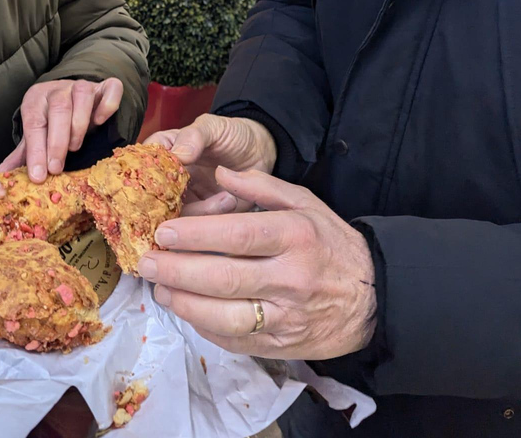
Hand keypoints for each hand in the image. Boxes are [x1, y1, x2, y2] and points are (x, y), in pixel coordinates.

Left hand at [0, 78, 122, 181]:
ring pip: (82, 96)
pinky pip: (111, 88)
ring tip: (75, 148)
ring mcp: (83, 85)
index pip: (34, 123)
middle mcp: (59, 89)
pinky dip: (108, 104)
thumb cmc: (53, 121)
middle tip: (55, 169)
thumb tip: (2, 176)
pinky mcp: (105, 86)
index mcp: (36, 99)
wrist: (75, 97)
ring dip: (79, 124)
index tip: (38, 176)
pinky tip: (100, 121)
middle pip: (58, 109)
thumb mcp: (36, 135)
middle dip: (56, 142)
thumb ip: (23, 154)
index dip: (36, 150)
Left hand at [136, 167, 376, 360]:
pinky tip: (185, 309)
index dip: (196, 234)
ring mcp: (286, 317)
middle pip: (224, 277)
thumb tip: (220, 173)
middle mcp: (291, 278)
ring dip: (184, 303)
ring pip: (224, 316)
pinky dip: (203, 326)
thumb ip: (262, 186)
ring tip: (160, 289)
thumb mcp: (307, 203)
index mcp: (296, 236)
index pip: (239, 236)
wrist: (373, 298)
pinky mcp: (280, 346)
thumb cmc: (331, 245)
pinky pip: (234, 340)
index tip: (163, 232)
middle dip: (177, 270)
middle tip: (147, 262)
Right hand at [144, 114, 276, 216]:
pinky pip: (199, 225)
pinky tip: (229, 200)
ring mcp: (185, 200)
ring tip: (225, 198)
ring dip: (199, 211)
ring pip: (176, 216)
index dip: (144, 176)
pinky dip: (213, 217)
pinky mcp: (203, 215)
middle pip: (154, 200)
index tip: (161, 180)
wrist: (260, 150)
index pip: (141, 167)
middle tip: (191, 199)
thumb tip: (178, 155)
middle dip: (170, 204)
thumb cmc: (230, 134)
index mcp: (163, 156)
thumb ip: (193, 136)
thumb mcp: (211, 126)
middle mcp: (168, 181)